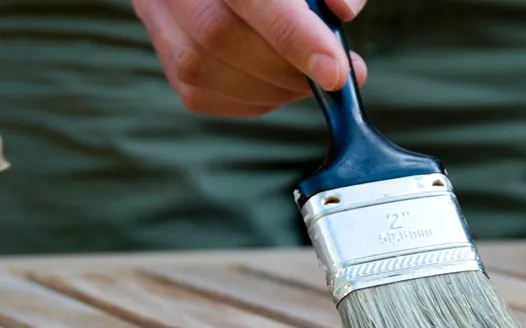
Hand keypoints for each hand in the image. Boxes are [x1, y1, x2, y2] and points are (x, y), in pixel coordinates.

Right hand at [133, 0, 367, 116]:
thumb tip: (344, 10)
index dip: (294, 37)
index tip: (335, 72)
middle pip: (223, 36)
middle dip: (287, 68)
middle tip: (332, 76)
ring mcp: (162, 24)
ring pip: (207, 71)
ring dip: (273, 88)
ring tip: (307, 78)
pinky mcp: (173, 67)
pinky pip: (206, 96)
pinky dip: (254, 100)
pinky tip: (277, 84)